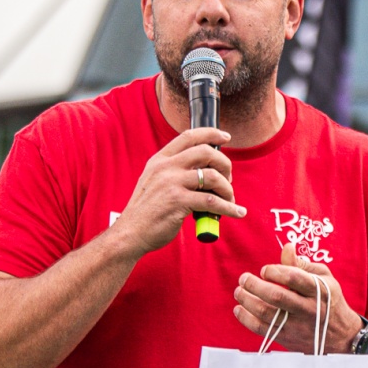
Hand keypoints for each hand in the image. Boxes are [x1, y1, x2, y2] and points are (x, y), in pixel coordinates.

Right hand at [109, 126, 241, 257]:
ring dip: (227, 189)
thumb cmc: (146, 211)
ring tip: (230, 199)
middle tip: (228, 179)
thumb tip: (203, 169)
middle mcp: (166, 167)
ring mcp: (172, 183)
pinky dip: (229, 208)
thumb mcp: (153, 181)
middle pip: (206, 152)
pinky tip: (237, 212)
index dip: (211, 133)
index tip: (225, 137)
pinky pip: (212, 201)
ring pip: (212, 176)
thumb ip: (173, 171)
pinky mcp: (179, 202)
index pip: (188, 136)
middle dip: (224, 164)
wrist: (130, 233)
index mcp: (160, 160)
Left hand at [234, 250, 362, 352]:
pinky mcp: (288, 338)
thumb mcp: (324, 278)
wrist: (341, 336)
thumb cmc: (330, 300)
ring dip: (247, 301)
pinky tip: (239, 309)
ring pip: (267, 314)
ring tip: (239, 291)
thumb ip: (302, 264)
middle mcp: (309, 309)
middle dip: (255, 286)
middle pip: (277, 297)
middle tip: (243, 278)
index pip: (294, 278)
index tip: (265, 270)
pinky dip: (247, 319)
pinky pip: (263, 329)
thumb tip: (286, 247)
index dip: (275, 271)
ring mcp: (298, 326)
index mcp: (319, 290)